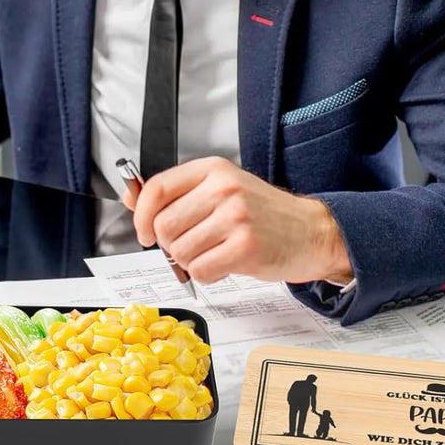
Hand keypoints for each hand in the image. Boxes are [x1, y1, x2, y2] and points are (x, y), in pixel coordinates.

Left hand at [123, 156, 352, 286]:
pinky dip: (207, 274)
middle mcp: (223, 189)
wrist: (312, 231)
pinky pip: (201, 270)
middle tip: (192, 245)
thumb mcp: (219, 190)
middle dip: (170, 244)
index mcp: (212, 170)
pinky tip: (224, 264)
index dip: (141, 216)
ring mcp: (236, 217)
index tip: (144, 232)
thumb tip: (131, 198)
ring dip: (190, 261)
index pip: (157, 189)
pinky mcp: (246, 247)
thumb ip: (176, 194)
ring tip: (214, 252)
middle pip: (164, 225)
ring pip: (180, 251)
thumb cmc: (263, 213)